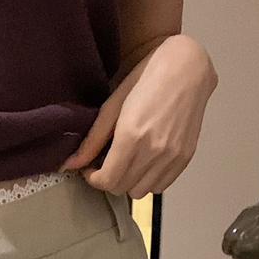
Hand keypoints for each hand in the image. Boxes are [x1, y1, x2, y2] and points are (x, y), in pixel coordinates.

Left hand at [59, 34, 216, 198]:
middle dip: (109, 179)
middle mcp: (153, 151)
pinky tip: (145, 161)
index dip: (93, 179)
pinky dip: (149, 180)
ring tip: (127, 161)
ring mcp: (172, 156)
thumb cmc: (148, 78)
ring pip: (140, 192)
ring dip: (129, 182)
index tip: (91, 168)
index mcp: (132, 137)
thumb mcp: (113, 105)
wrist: (187, 66)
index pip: (107, 181)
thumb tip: (70, 164)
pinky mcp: (185, 157)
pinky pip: (160, 186)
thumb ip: (92, 140)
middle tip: (106, 162)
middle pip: (122, 189)